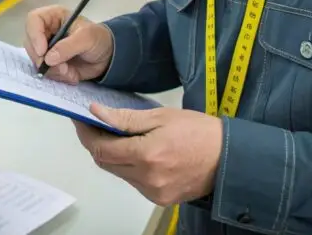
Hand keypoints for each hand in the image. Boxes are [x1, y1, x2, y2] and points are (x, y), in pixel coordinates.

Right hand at [23, 5, 113, 83]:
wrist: (108, 56)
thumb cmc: (98, 39)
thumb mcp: (87, 38)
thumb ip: (68, 46)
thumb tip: (49, 58)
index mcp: (53, 17)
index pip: (33, 20)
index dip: (34, 35)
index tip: (43, 52)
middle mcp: (46, 31)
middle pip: (30, 43)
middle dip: (43, 59)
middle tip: (61, 67)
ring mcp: (47, 48)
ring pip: (36, 60)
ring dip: (53, 70)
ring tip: (70, 72)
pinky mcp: (50, 63)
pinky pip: (45, 72)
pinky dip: (58, 76)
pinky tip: (71, 75)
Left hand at [74, 104, 222, 205]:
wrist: (230, 158)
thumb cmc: (199, 132)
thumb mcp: (162, 116)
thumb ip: (126, 118)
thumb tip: (96, 112)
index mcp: (147, 155)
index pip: (102, 148)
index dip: (87, 134)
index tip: (81, 120)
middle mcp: (147, 178)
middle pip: (106, 163)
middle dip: (96, 144)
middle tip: (94, 125)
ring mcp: (153, 191)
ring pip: (119, 173)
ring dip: (113, 155)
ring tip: (116, 136)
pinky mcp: (160, 198)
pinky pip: (133, 181)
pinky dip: (128, 166)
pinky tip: (135, 152)